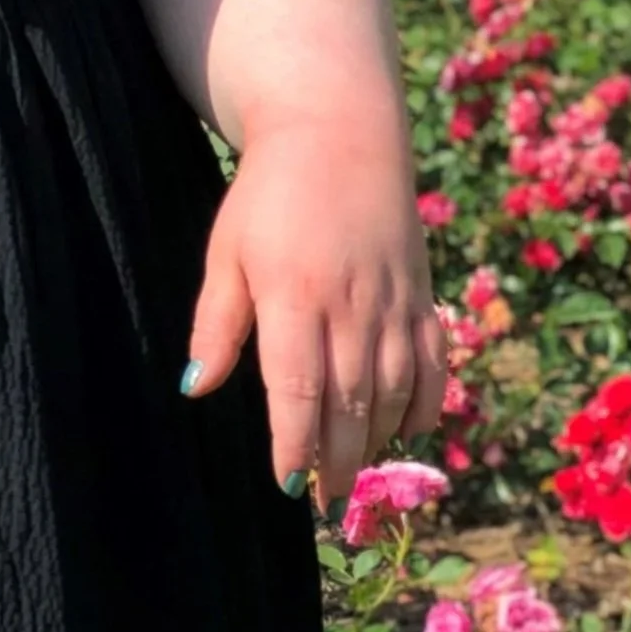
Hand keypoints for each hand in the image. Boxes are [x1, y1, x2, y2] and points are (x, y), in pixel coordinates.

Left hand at [181, 113, 450, 513]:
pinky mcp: (423, 293)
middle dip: (335, 460)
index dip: (295, 444)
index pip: (298, 391)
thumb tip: (197, 388)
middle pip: (349, 404)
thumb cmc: (268, 194)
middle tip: (323, 500)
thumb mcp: (228, 251)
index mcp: (294, 295)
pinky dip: (425, 403)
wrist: (339, 131)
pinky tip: (409, 429)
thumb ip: (218, 323)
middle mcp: (351, 306)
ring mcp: (395, 301)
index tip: (287, 483)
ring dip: (376, 440)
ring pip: (393, 392)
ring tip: (353, 472)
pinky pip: (433, 364)